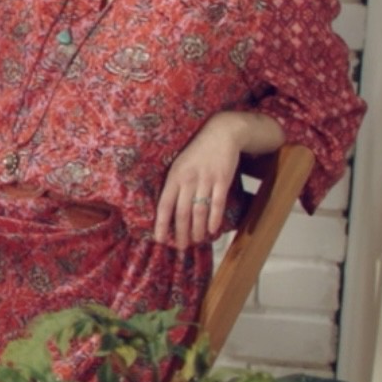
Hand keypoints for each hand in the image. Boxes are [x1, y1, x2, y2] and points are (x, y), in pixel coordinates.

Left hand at [154, 114, 244, 251]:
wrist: (221, 133)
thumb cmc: (197, 151)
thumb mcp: (179, 164)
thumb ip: (174, 184)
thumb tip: (167, 209)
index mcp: (174, 176)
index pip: (164, 204)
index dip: (161, 224)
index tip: (159, 240)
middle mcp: (188, 179)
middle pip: (182, 212)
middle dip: (180, 233)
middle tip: (180, 248)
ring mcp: (206, 179)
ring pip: (199, 211)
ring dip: (197, 229)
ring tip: (196, 241)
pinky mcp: (222, 179)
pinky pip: (217, 203)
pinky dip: (214, 219)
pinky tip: (212, 230)